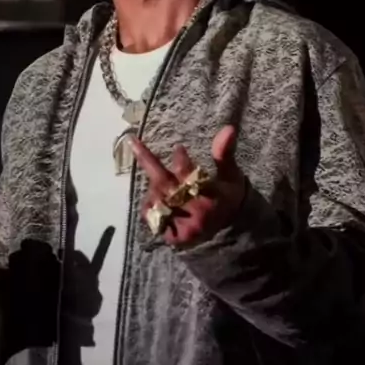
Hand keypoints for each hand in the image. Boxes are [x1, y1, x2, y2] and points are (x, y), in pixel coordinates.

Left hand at [130, 125, 245, 245]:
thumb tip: (227, 128)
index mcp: (209, 195)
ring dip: (152, 185)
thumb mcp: (231, 176)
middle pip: (164, 184)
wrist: (230, 236)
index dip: (180, 159)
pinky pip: (153, 218)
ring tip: (157, 180)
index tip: (178, 148)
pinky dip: (150, 206)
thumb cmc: (227, 200)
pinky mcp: (173, 236)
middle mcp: (193, 211)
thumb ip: (224, 154)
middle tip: (134, 142)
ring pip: (155, 199)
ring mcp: (181, 225)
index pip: (188, 173)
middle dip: (148, 162)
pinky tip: (153, 199)